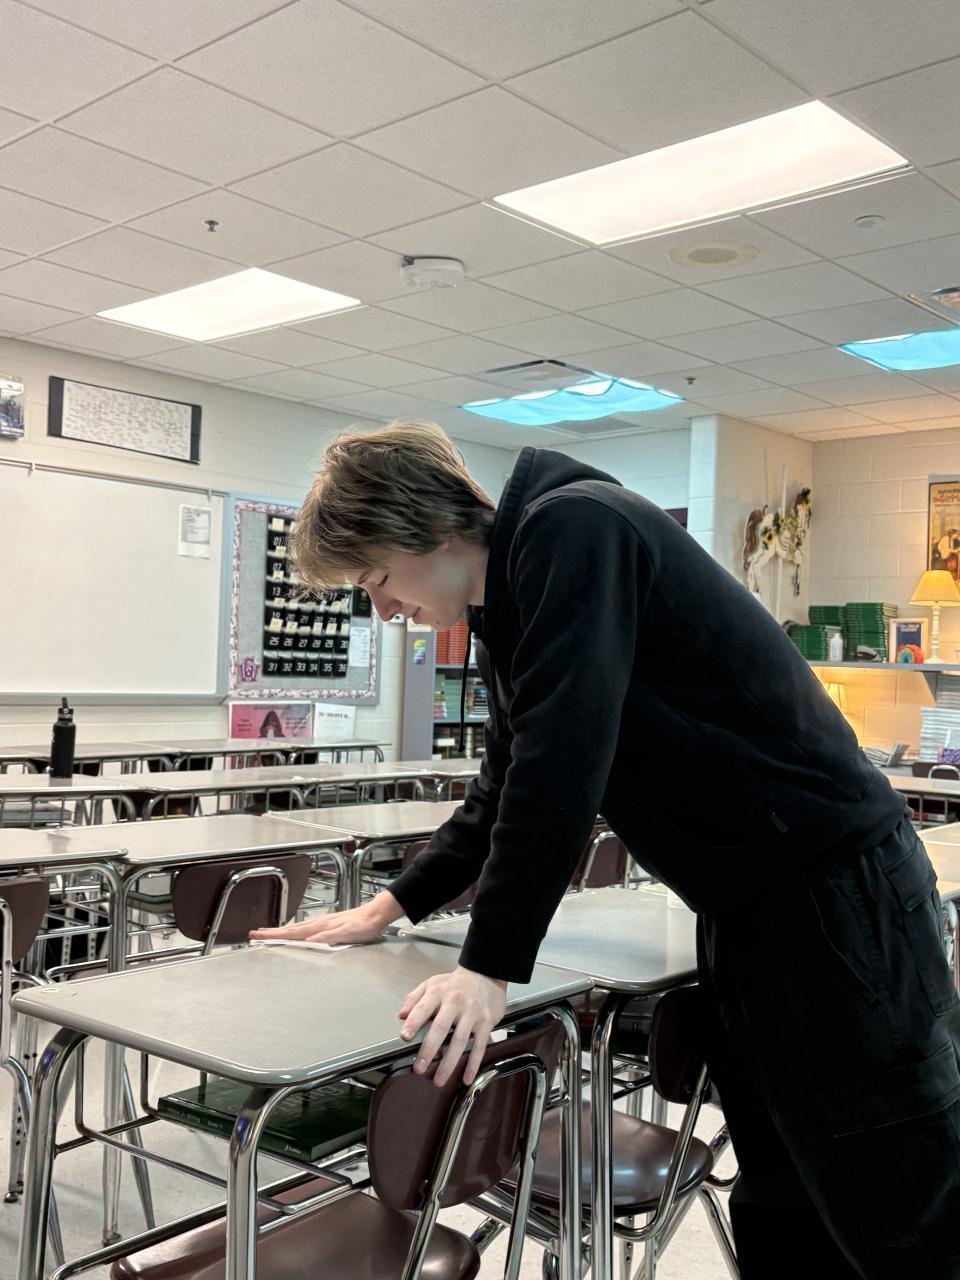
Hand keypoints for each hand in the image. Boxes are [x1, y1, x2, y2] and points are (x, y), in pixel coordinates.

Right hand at [249, 890, 402, 945]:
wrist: (377, 914)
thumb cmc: (364, 926)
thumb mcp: (348, 934)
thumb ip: (329, 937)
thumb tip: (311, 941)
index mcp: (321, 927)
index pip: (293, 933)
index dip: (275, 935)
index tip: (259, 936)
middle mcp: (319, 923)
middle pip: (291, 929)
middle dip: (272, 932)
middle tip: (255, 933)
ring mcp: (323, 922)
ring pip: (297, 927)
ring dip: (281, 930)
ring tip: (268, 932)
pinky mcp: (328, 923)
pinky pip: (305, 927)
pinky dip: (294, 930)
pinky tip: (295, 932)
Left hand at [398, 966, 506, 1088]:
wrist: (485, 975)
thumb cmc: (456, 984)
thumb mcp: (432, 983)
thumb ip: (414, 998)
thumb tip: (402, 1015)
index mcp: (439, 992)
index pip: (423, 1008)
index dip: (413, 1022)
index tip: (405, 1037)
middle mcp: (455, 1002)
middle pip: (441, 1028)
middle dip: (429, 1049)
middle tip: (419, 1067)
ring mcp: (472, 1013)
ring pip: (460, 1041)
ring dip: (449, 1063)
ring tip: (439, 1079)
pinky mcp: (486, 1023)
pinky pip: (480, 1046)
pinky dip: (473, 1063)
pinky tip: (466, 1077)